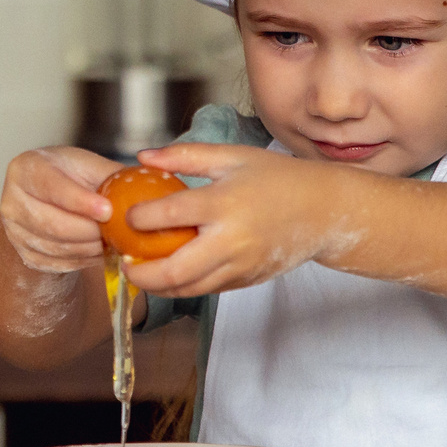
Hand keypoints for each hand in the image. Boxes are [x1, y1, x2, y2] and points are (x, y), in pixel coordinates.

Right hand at [0, 145, 122, 273]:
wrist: (44, 200)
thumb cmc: (70, 177)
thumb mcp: (88, 166)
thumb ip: (113, 175)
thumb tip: (149, 186)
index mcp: (26, 168)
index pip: (52, 187)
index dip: (80, 201)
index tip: (107, 211)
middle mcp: (12, 200)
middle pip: (53, 223)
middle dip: (91, 231)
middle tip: (117, 231)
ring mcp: (14, 231)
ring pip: (57, 247)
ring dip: (90, 247)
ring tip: (112, 240)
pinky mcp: (24, 254)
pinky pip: (58, 263)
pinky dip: (84, 259)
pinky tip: (99, 250)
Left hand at [121, 142, 372, 297]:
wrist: (323, 211)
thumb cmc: (277, 178)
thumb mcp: (232, 156)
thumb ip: (185, 155)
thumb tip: (142, 157)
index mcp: (224, 203)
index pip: (169, 215)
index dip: (139, 217)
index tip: (125, 215)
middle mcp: (231, 240)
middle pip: (174, 269)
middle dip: (140, 271)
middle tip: (123, 261)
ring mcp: (240, 265)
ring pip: (188, 289)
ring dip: (157, 286)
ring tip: (139, 272)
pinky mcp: (246, 280)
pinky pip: (207, 290)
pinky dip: (182, 287)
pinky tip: (168, 275)